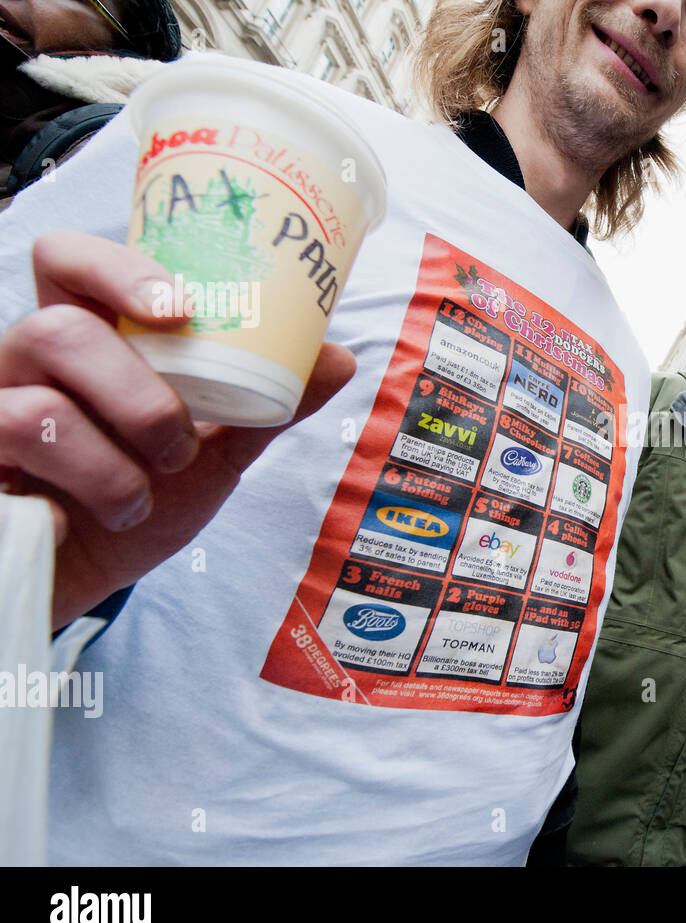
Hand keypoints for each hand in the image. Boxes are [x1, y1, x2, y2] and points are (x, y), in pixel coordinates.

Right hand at [0, 232, 355, 627]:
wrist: (81, 581)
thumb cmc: (135, 502)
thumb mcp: (213, 455)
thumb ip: (267, 406)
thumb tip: (338, 356)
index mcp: (85, 341)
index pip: (71, 262)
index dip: (116, 268)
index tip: (179, 310)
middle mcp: (26, 364)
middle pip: (59, 329)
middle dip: (139, 396)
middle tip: (178, 446)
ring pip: (37, 404)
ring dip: (113, 463)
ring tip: (141, 500)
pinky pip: (12, 452)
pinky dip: (77, 495)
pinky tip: (89, 521)